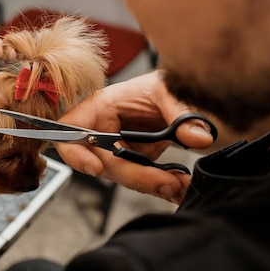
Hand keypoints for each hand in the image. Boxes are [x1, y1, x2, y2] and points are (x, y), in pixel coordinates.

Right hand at [55, 71, 215, 202]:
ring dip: (153, 184)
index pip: (71, 130)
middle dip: (136, 176)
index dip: (75, 152)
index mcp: (100, 107)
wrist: (181, 92)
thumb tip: (197, 137)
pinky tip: (180, 187)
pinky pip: (143, 179)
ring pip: (126, 176)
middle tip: (167, 183)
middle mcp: (104, 130)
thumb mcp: (168, 88)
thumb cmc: (160, 83)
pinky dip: (162, 186)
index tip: (96, 168)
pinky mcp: (137, 161)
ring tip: (181, 184)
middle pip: (104, 163)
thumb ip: (181, 112)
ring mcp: (119, 149)